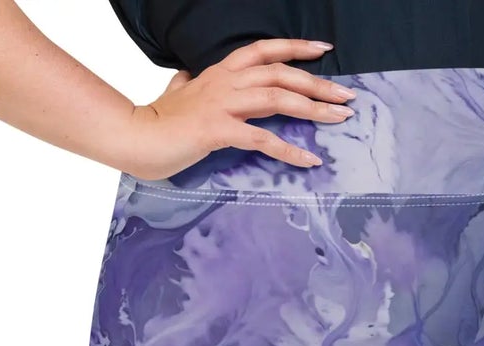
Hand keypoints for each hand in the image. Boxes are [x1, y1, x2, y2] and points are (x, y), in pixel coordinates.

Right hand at [111, 39, 355, 180]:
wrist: (135, 137)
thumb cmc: (156, 121)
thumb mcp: (174, 94)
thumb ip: (184, 84)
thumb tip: (182, 79)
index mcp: (219, 72)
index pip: (264, 50)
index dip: (295, 48)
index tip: (324, 51)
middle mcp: (225, 82)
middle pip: (281, 74)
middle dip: (318, 85)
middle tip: (347, 98)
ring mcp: (222, 104)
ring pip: (277, 98)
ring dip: (313, 109)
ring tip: (339, 120)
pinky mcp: (219, 131)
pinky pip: (262, 138)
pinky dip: (289, 150)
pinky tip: (309, 160)